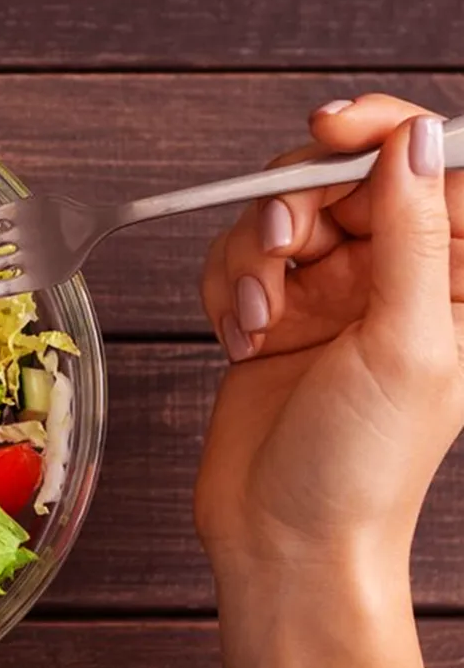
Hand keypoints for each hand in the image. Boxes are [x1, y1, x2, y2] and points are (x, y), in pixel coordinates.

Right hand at [196, 97, 461, 667]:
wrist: (284, 539)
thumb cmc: (361, 466)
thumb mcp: (405, 342)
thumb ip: (415, 234)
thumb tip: (415, 142)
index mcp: (454, 278)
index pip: (429, 165)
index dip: (381, 131)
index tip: (329, 129)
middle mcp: (393, 277)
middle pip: (340, 177)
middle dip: (297, 202)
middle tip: (282, 248)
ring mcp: (328, 295)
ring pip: (277, 214)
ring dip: (251, 255)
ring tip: (257, 314)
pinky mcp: (270, 315)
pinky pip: (236, 259)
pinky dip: (226, 289)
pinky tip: (239, 336)